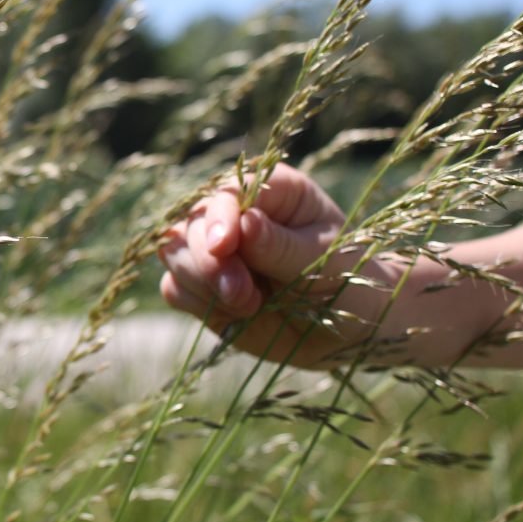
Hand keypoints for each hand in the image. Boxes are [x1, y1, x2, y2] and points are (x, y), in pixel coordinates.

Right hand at [158, 163, 395, 368]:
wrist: (348, 330)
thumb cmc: (347, 281)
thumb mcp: (324, 261)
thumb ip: (281, 245)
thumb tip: (244, 222)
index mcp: (272, 190)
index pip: (228, 191)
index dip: (219, 216)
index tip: (225, 247)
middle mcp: (236, 213)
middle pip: (191, 221)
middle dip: (209, 261)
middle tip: (243, 294)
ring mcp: (215, 249)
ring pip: (174, 252)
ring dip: (201, 282)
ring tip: (249, 305)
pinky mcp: (201, 285)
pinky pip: (174, 287)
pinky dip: (197, 302)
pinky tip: (236, 314)